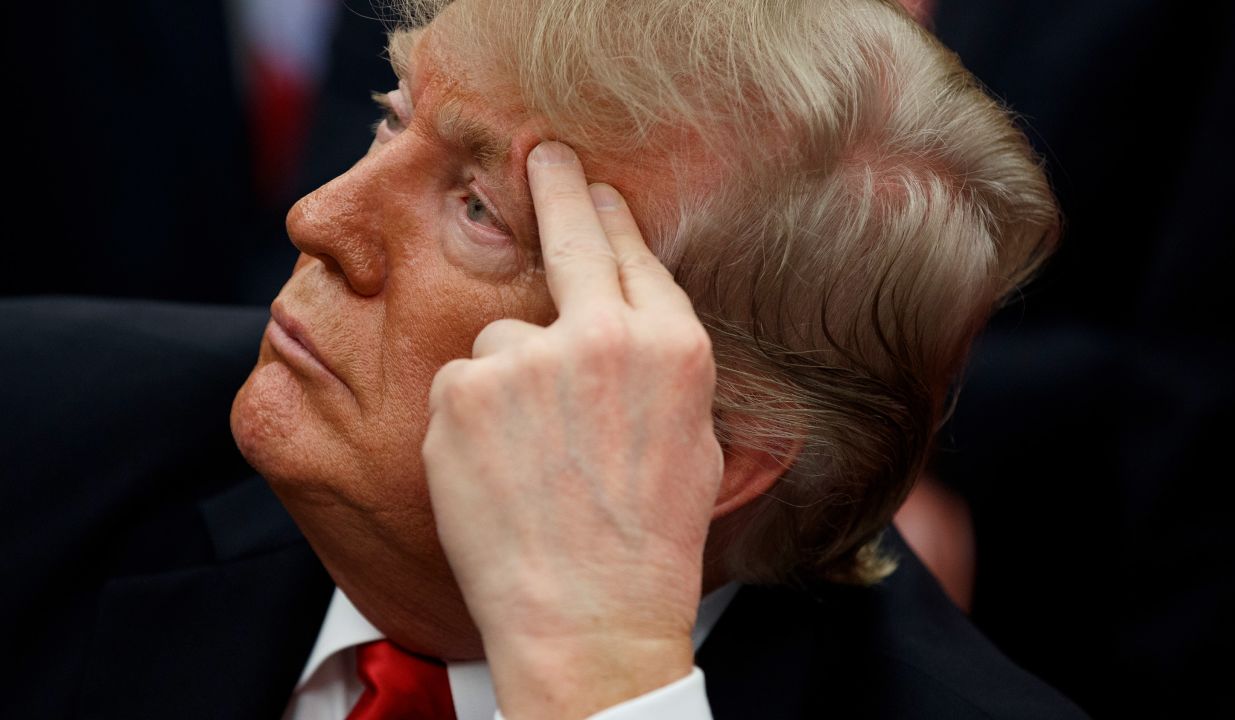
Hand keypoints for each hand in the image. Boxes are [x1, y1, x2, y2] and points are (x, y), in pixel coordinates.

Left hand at [421, 141, 722, 718]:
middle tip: (546, 153)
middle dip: (560, 188)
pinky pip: (463, 382)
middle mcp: (604, 337)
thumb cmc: (647, 546)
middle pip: (572, 238)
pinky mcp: (464, 389)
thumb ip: (658, 369)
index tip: (590, 189)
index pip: (635, 256)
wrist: (587, 619)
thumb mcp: (694, 446)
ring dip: (508, 378)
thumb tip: (626, 325)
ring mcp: (527, 357)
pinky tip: (494, 472)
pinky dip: (470, 418)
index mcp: (673, 349)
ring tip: (528, 460)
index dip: (609, 217)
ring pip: (502, 335)